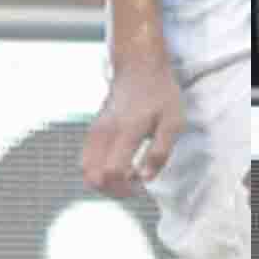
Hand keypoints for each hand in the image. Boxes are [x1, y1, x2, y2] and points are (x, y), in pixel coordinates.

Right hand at [81, 54, 184, 197]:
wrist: (139, 68)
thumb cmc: (161, 95)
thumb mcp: (173, 122)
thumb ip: (160, 151)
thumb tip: (146, 178)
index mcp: (126, 131)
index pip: (112, 172)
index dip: (125, 187)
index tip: (142, 186)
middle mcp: (104, 133)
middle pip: (92, 177)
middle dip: (112, 190)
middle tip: (134, 186)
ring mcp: (94, 132)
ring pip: (85, 170)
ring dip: (104, 181)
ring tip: (128, 176)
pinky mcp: (92, 131)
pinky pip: (86, 159)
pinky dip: (98, 170)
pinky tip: (120, 165)